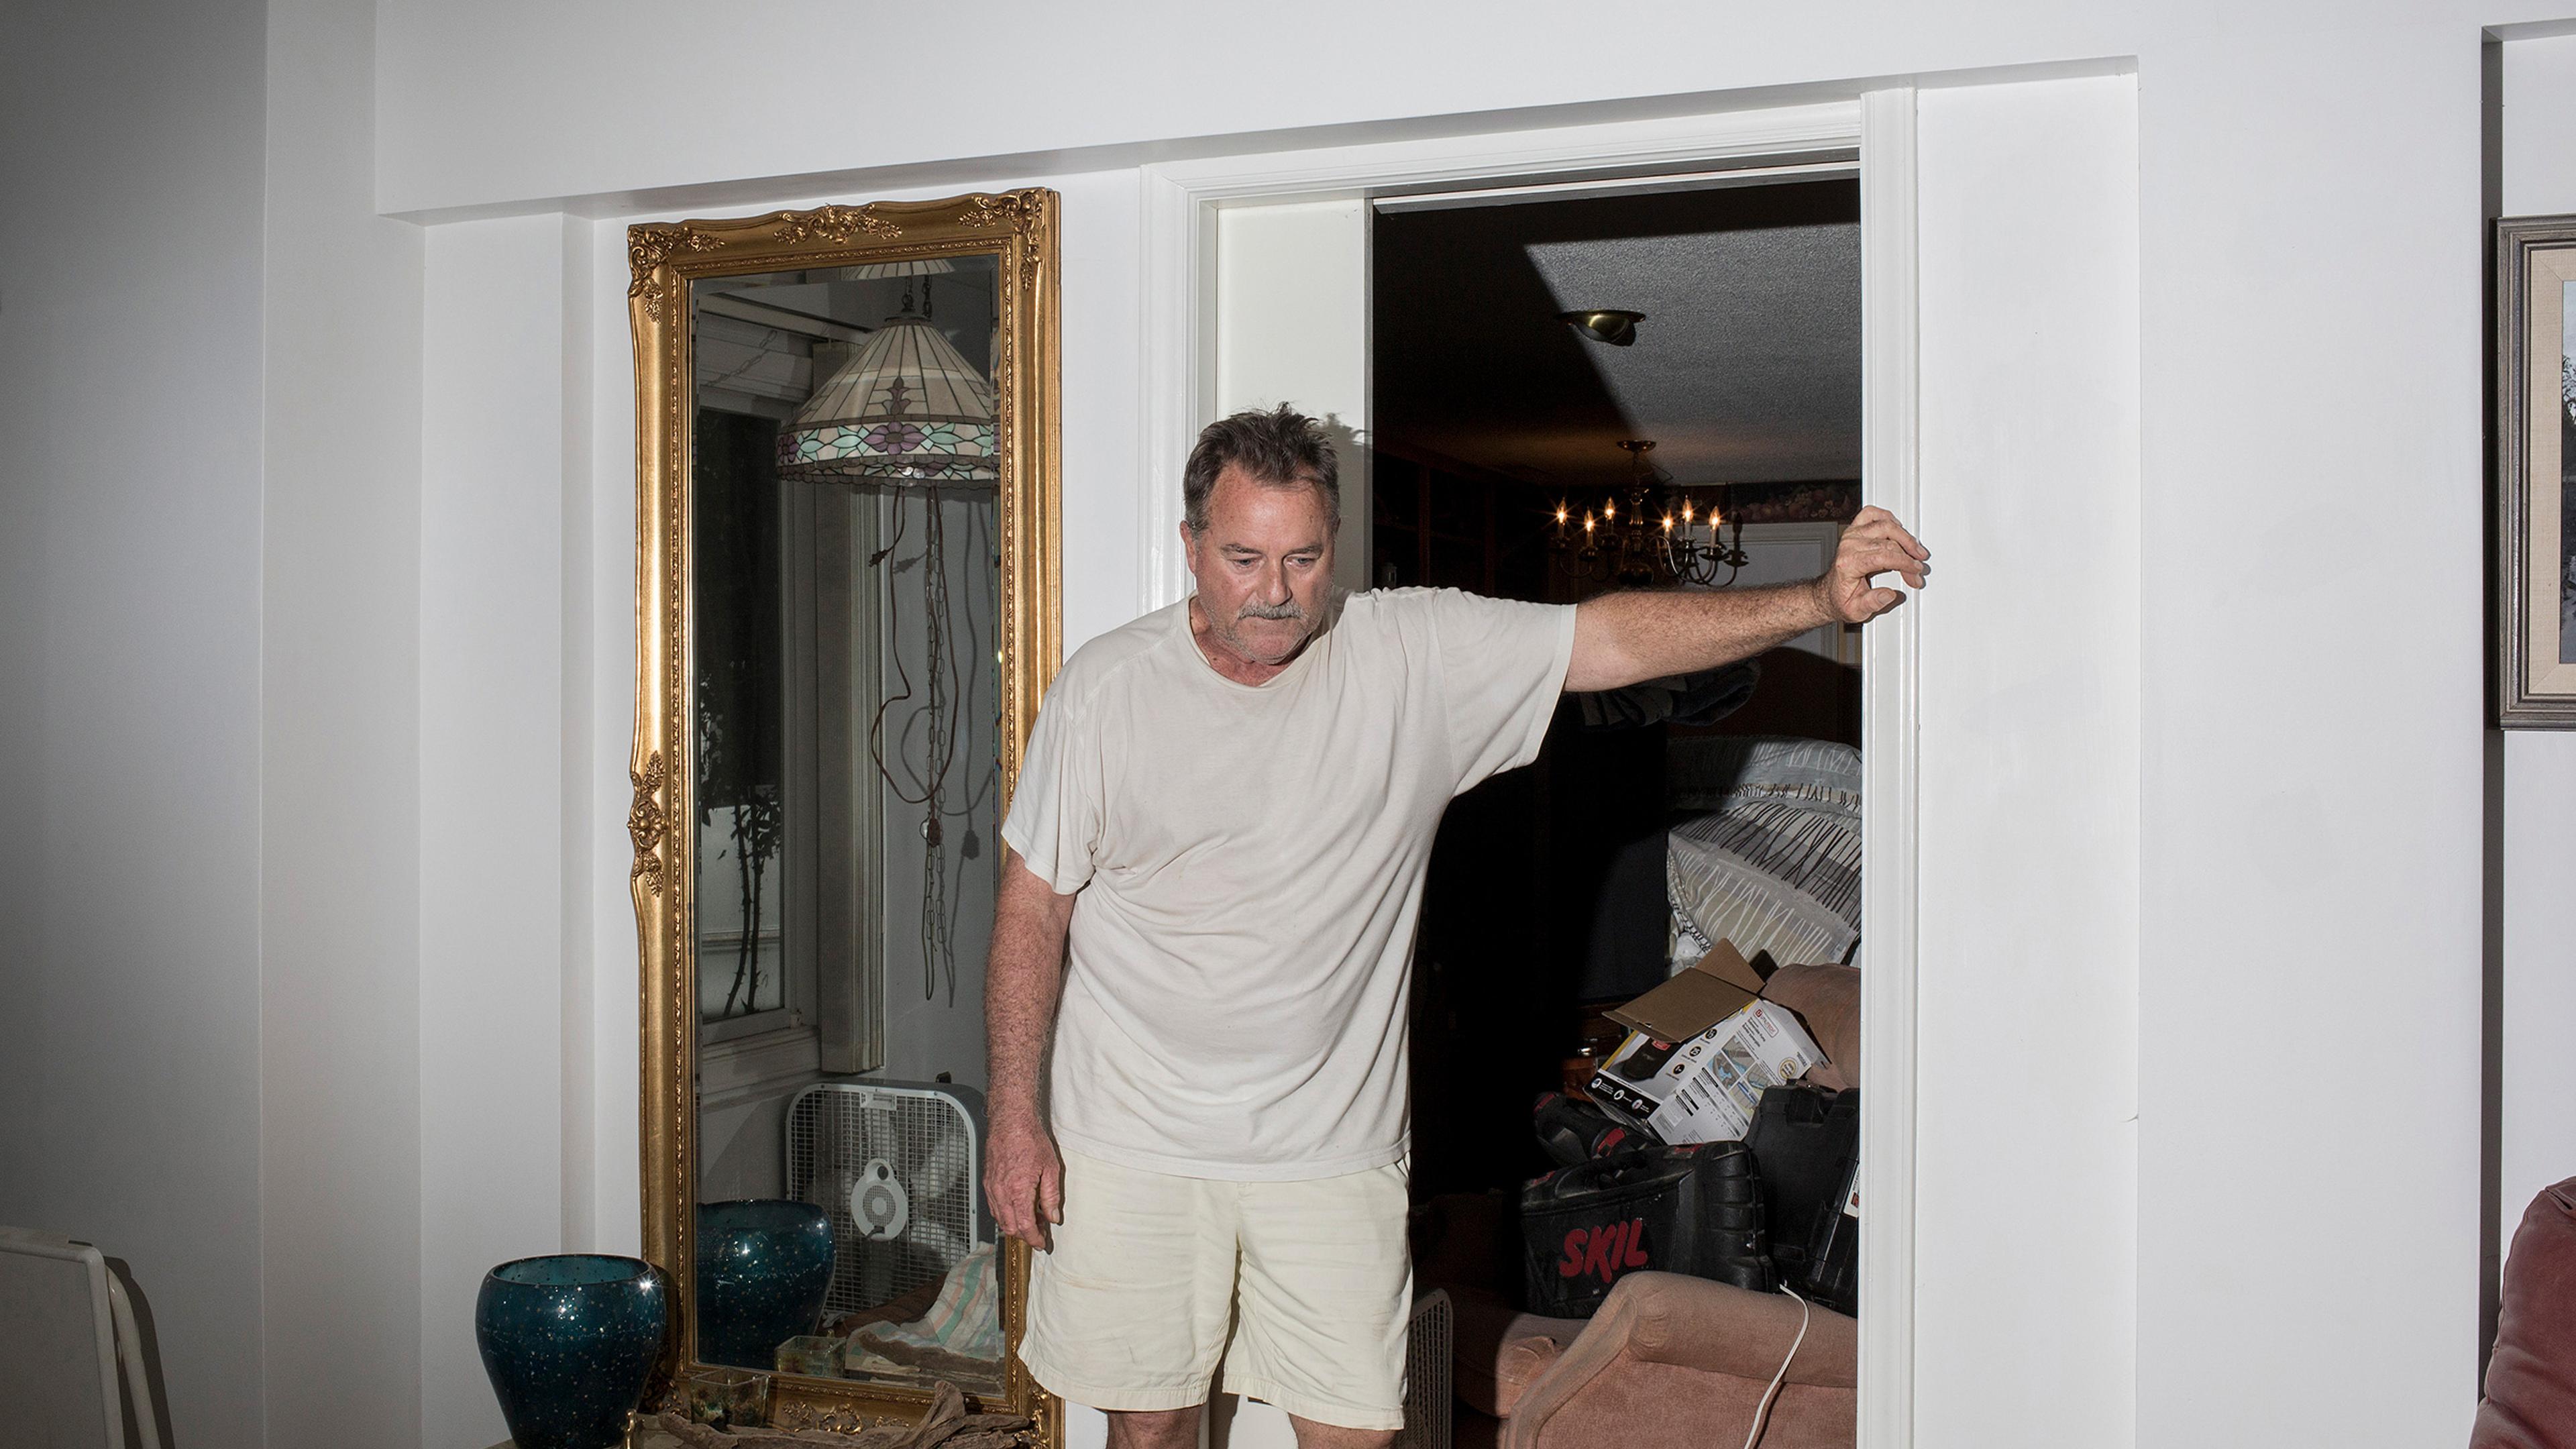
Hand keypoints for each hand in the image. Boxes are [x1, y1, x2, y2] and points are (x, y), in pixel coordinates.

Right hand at [984, 1107, 1063, 1250]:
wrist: (1011, 1121)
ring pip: (1000, 1219)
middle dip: (1025, 1235)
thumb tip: (1053, 1217)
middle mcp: (1001, 1193)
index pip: (1025, 1227)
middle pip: (1010, 1227)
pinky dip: (1005, 1214)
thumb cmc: (1031, 1140)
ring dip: (1014, 1225)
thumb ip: (1051, 1196)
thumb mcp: (1050, 1168)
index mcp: (1018, 1191)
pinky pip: (994, 1206)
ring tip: (1032, 1219)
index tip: (1041, 1243)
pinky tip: (1017, 1207)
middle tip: (1040, 1231)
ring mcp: (991, 1188)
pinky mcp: (987, 1182)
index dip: (1034, 1239)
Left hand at [1816, 506, 1929, 623]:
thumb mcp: (1856, 611)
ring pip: (1885, 526)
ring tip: (1915, 551)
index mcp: (1848, 564)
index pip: (1883, 556)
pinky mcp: (1854, 529)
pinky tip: (1899, 529)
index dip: (1904, 563)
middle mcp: (1848, 545)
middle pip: (1888, 543)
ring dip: (1905, 537)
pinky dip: (1887, 518)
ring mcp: (1851, 535)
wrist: (1830, 593)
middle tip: (1917, 570)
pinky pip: (1872, 514)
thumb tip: (1888, 595)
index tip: (1915, 571)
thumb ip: (1872, 603)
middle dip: (1908, 557)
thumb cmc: (1843, 599)